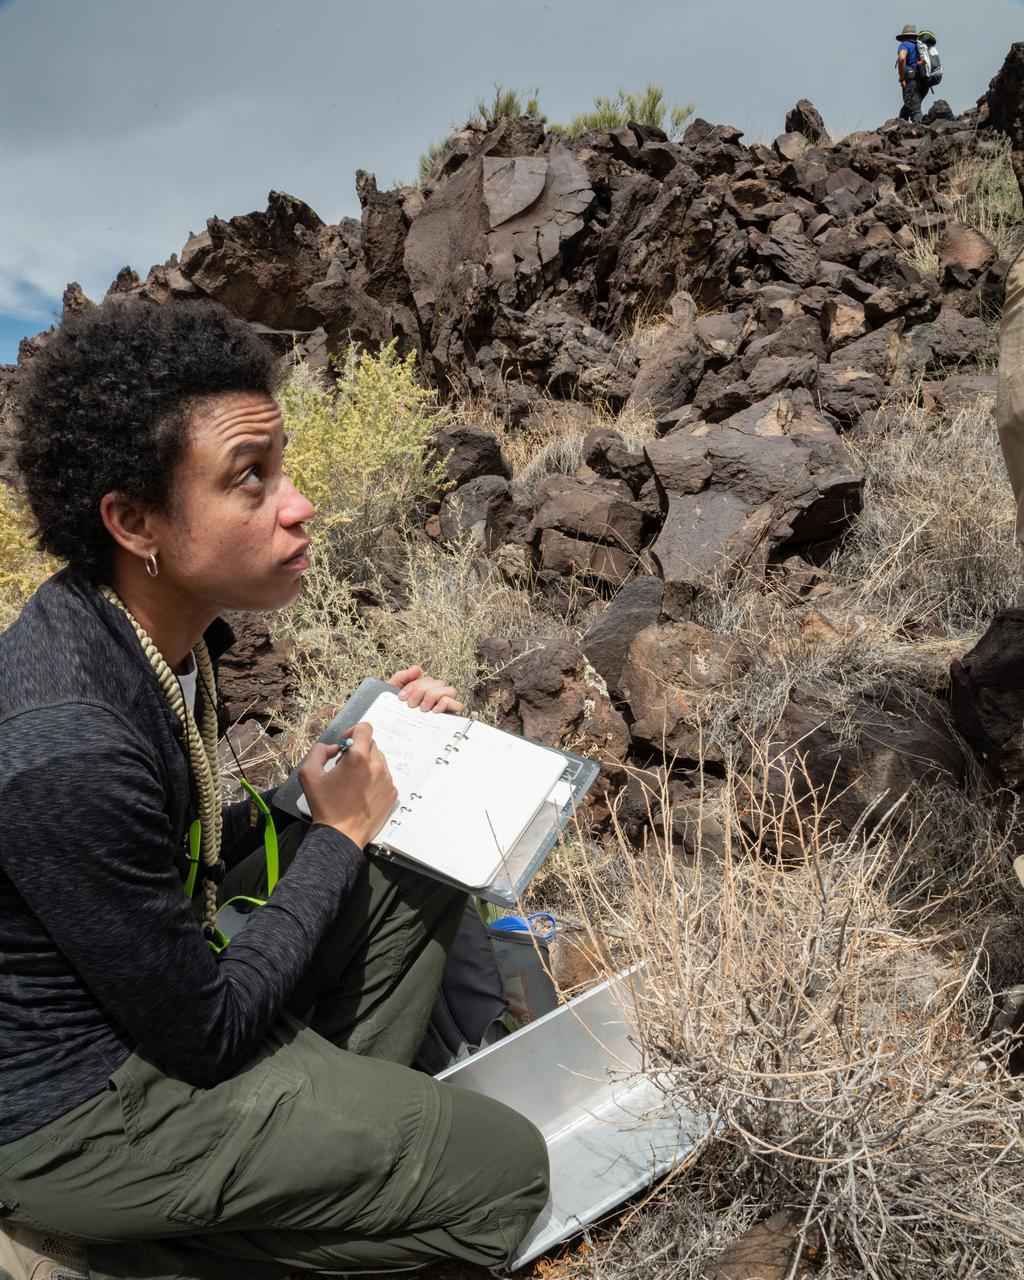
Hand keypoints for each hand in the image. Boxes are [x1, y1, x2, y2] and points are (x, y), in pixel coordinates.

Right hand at [298, 722, 396, 848]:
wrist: (341, 835)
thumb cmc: (324, 805)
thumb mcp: (309, 774)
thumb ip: (318, 751)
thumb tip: (334, 748)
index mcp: (358, 758)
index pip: (365, 728)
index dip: (352, 731)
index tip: (344, 743)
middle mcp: (377, 766)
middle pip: (371, 744)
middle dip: (357, 750)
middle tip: (344, 766)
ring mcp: (387, 780)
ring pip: (379, 760)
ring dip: (367, 764)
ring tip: (353, 782)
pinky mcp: (392, 793)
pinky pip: (384, 777)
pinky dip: (374, 779)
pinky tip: (361, 793)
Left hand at [389, 664, 464, 713]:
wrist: (391, 729)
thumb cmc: (394, 713)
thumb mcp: (393, 692)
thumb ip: (402, 677)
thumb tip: (417, 668)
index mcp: (425, 690)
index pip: (428, 680)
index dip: (414, 686)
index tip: (402, 697)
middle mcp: (437, 697)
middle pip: (439, 683)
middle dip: (421, 691)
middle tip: (410, 704)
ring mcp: (444, 707)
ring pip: (450, 691)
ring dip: (434, 696)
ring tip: (422, 708)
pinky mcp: (450, 717)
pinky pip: (458, 705)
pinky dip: (446, 704)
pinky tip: (434, 710)